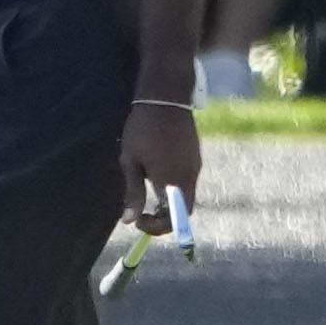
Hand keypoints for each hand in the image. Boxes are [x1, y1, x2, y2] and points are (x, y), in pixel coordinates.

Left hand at [121, 89, 200, 217]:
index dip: (157, 227)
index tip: (139, 221)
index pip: (174, 219)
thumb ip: (133, 193)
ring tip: (146, 185)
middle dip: (164, 217)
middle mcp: (189, 176)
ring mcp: (196, 166)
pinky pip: (187, 180)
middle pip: (183, 210)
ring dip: (168, 200)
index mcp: (172, 181)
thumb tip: (129, 221)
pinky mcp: (196, 156)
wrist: (166, 97)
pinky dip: (173, 187)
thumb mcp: (131, 161)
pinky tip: (156, 171)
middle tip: (143, 212)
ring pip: (185, 195)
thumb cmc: (142, 128)